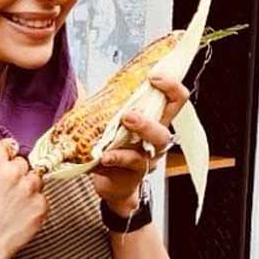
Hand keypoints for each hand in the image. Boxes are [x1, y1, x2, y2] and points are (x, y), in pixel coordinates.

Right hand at [0, 137, 46, 258]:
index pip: (9, 144)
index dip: (4, 157)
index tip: (0, 168)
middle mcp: (14, 171)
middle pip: (23, 161)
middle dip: (16, 172)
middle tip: (3, 190)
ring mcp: (30, 188)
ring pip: (35, 177)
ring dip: (26, 186)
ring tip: (10, 203)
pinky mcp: (41, 205)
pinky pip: (42, 196)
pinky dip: (33, 203)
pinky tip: (17, 213)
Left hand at [91, 74, 189, 217]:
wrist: (112, 182)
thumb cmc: (114, 146)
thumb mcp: (113, 121)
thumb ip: (107, 102)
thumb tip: (83, 82)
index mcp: (154, 121)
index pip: (175, 100)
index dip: (171, 86)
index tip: (155, 76)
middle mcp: (155, 140)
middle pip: (165, 128)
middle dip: (149, 119)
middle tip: (128, 114)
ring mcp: (147, 158)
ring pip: (154, 146)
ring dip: (139, 134)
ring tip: (121, 126)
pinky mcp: (134, 174)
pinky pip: (130, 165)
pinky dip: (116, 158)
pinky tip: (104, 156)